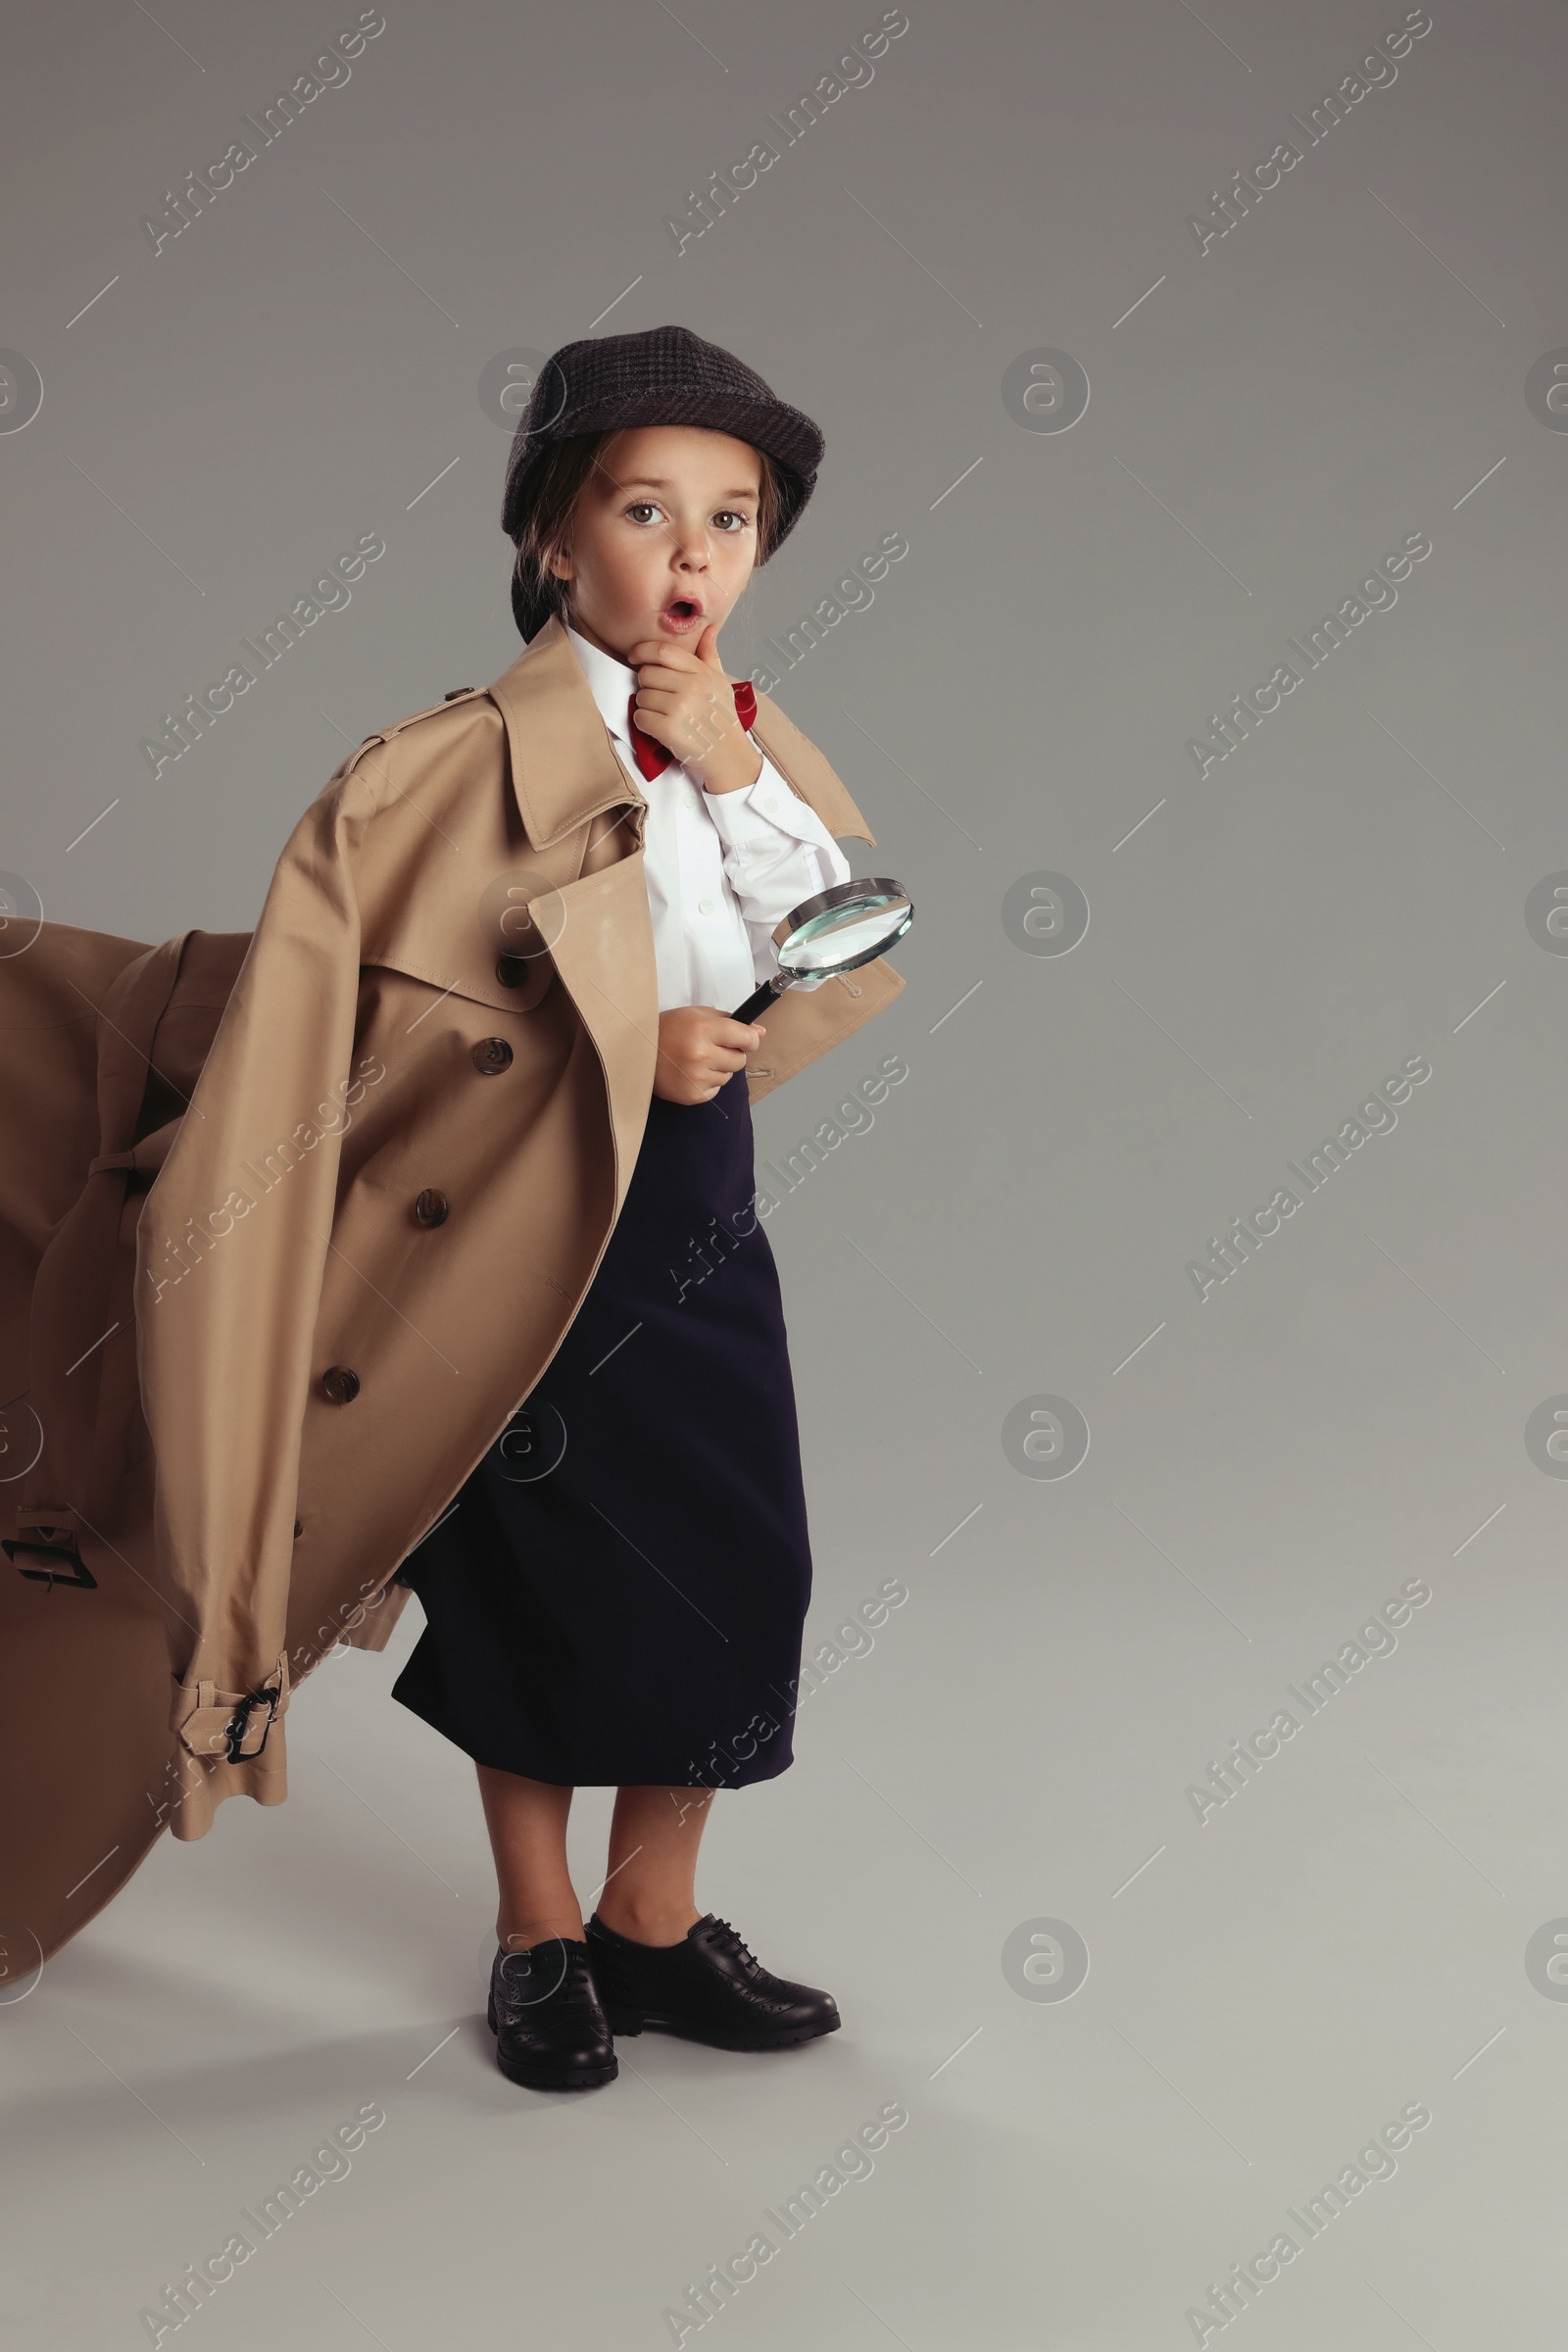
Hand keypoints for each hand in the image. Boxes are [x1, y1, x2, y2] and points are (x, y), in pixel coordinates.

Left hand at [627, 623, 762, 794]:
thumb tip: (709, 630)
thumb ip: (710, 655)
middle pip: (646, 674)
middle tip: (660, 698)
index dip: (642, 650)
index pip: (663, 651)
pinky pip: (640, 717)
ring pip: (641, 697)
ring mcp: (680, 708)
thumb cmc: (722, 719)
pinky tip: (661, 728)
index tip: (634, 656)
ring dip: (646, 706)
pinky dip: (645, 724)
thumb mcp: (720, 683)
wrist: (729, 756)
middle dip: (647, 685)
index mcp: (701, 672)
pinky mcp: (669, 730)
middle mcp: (691, 687)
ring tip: (665, 715)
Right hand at [653, 1005, 766, 1103]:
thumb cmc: (668, 1029)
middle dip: (732, 1054)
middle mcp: (701, 1054)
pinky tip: (691, 1073)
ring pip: (728, 1076)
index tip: (745, 1040)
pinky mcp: (692, 1095)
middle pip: (740, 1060)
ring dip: (718, 1069)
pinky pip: (716, 1090)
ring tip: (696, 1060)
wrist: (637, 1052)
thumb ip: (730, 1021)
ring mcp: (696, 1077)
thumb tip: (759, 1032)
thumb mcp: (696, 1014)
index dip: (750, 1039)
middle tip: (712, 1048)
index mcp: (704, 1030)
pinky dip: (707, 1082)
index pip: (747, 1039)